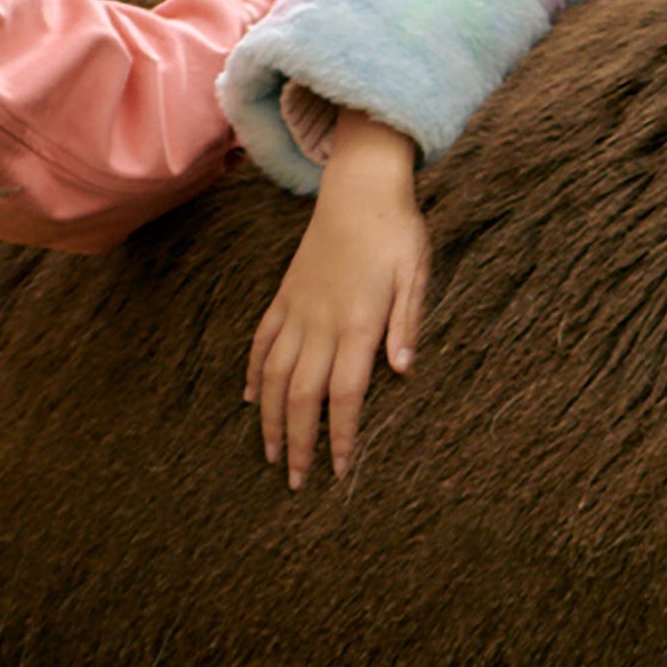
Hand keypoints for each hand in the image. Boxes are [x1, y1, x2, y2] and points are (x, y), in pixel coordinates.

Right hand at [245, 112, 430, 485]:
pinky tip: (251, 400)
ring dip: (271, 420)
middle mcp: (321, 322)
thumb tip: (403, 370)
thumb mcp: (416, 274)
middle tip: (295, 481)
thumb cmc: (397, 230)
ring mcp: (298, 310)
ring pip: (275, 376)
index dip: (339, 437)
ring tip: (270, 454)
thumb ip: (407, 323)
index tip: (338, 471)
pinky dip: (255, 374)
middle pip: (302, 397)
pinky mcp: (285, 296)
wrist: (359, 184)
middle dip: (299, 444)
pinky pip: (263, 342)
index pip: (344, 395)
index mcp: (358, 322)